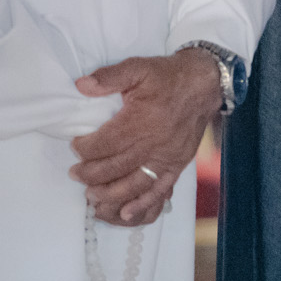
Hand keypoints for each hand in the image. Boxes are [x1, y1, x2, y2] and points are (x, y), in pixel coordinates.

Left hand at [70, 51, 221, 226]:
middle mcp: (154, 142)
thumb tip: (81, 86)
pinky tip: (126, 213)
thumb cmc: (168, 76)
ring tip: (91, 194)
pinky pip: (159, 189)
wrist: (205, 83)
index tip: (76, 146)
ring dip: (109, 192)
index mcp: (141, 119)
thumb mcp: (138, 67)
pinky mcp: (178, 164)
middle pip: (114, 167)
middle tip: (75, 173)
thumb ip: (109, 77)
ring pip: (133, 183)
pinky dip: (142, 204)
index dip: (85, 149)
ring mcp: (167, 156)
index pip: (104, 144)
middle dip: (90, 174)